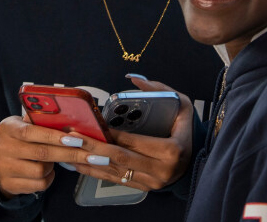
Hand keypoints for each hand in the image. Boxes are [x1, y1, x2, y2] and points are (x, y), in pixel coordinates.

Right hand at [0, 115, 111, 197]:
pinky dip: (48, 178)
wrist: (0, 164)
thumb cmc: (21, 140)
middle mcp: (2, 147)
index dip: (53, 136)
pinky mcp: (10, 184)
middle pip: (41, 153)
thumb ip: (41, 121)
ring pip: (40, 170)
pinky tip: (47, 172)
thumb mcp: (25, 125)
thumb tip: (68, 117)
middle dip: (69, 153)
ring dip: (54, 166)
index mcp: (8, 127)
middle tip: (89, 155)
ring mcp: (4, 168)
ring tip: (54, 160)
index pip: (30, 131)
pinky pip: (38, 184)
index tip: (76, 139)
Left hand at [70, 78, 193, 190]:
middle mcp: (162, 170)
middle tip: (73, 139)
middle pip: (121, 158)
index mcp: (172, 150)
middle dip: (94, 148)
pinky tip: (80, 164)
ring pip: (115, 172)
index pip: (136, 142)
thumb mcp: (181, 105)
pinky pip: (116, 180)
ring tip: (70, 151)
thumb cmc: (185, 130)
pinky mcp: (144, 187)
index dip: (113, 136)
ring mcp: (152, 181)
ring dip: (90, 162)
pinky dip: (96, 172)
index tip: (94, 127)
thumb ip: (158, 90)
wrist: (195, 158)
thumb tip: (134, 78)